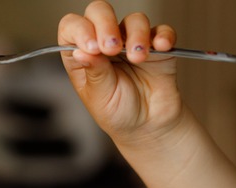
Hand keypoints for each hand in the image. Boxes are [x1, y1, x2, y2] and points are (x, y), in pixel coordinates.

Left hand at [58, 1, 183, 144]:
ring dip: (135, 35)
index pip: (72, 27)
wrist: (148, 126)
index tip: (91, 47)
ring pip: (133, 20)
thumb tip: (81, 51)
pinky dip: (163, 36)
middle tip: (111, 48)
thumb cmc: (118, 113)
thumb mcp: (100, 97)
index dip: (79, 30)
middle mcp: (105, 43)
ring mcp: (131, 42)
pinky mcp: (157, 47)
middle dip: (105, 24)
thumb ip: (94, 72)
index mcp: (83, 55)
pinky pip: (162, 31)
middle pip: (100, 12)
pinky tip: (160, 47)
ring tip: (137, 58)